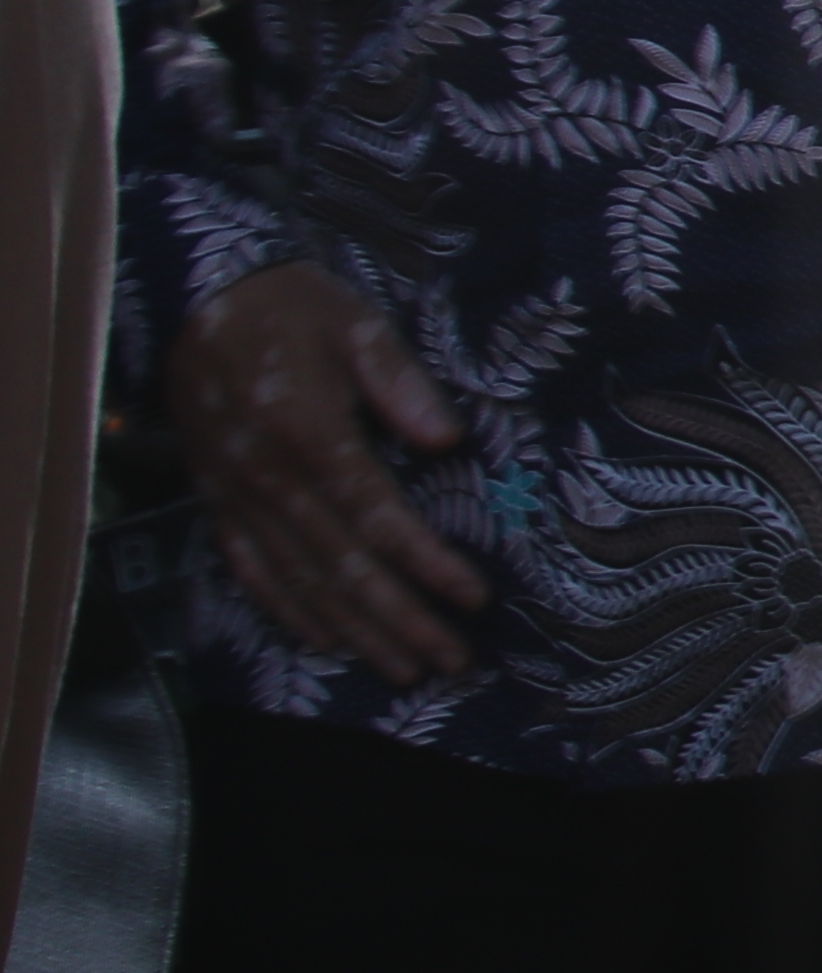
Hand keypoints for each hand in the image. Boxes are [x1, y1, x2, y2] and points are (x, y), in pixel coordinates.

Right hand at [169, 262, 483, 682]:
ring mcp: (237, 498)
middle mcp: (269, 479)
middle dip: (400, 620)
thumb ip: (400, 380)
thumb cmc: (292, 310)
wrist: (196, 303)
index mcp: (310, 435)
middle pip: (343, 566)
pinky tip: (324, 641)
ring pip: (299, 581)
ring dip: (355, 631)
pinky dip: (288, 611)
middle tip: (451, 661)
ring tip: (404, 669)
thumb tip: (446, 437)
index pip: (378, 518)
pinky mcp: (216, 503)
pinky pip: (251, 571)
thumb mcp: (356, 323)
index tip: (473, 599)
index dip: (427, 564)